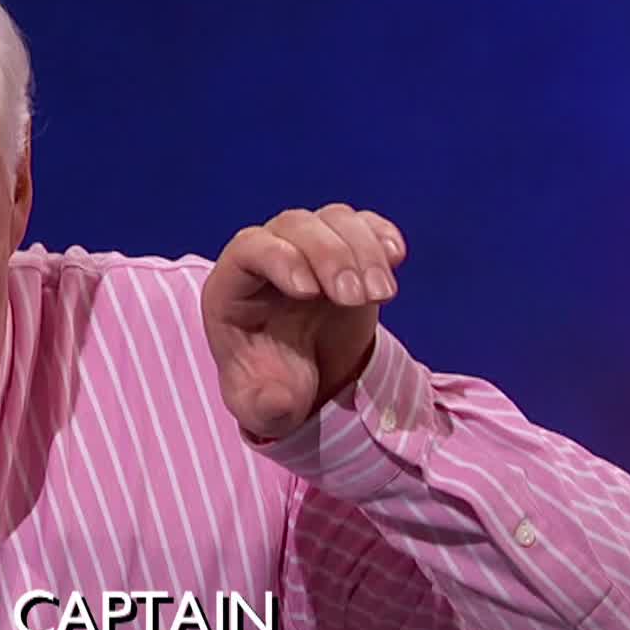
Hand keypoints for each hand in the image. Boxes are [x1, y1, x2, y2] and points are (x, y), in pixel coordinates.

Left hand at [200, 204, 406, 441]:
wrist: (305, 377)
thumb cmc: (272, 385)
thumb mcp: (262, 409)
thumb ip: (263, 407)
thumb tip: (276, 400)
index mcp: (232, 288)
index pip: (248, 249)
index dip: (279, 259)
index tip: (309, 292)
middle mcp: (268, 256)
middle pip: (296, 226)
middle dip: (330, 256)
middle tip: (357, 299)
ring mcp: (308, 248)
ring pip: (334, 220)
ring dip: (363, 250)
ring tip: (381, 296)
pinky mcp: (344, 250)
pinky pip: (362, 224)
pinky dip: (381, 235)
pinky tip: (396, 259)